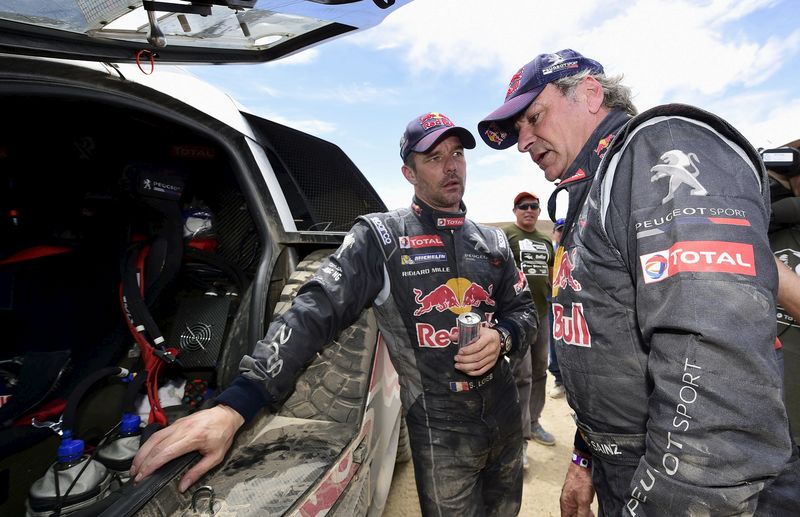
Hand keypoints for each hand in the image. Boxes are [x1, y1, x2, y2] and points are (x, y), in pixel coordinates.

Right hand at [130, 404, 244, 491]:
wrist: (226, 415)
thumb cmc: (222, 434)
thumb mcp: (215, 456)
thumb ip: (198, 471)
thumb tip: (183, 485)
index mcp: (193, 438)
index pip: (166, 452)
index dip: (152, 465)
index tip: (143, 475)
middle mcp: (182, 429)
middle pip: (156, 446)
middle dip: (143, 461)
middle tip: (135, 474)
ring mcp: (178, 424)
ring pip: (154, 438)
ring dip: (142, 452)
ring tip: (135, 466)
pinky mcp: (176, 423)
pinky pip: (159, 433)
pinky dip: (148, 444)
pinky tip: (145, 452)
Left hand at [452, 326, 500, 376]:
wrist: (498, 338)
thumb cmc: (486, 334)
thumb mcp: (477, 329)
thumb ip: (464, 333)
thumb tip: (452, 337)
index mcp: (489, 338)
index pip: (478, 346)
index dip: (468, 350)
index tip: (459, 351)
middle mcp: (492, 348)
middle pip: (477, 357)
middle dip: (464, 359)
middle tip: (456, 358)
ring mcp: (492, 357)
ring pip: (478, 365)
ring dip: (466, 367)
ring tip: (458, 365)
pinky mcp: (491, 364)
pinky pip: (481, 371)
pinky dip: (472, 372)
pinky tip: (465, 370)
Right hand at [560, 461, 595, 516]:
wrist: (583, 464)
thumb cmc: (581, 479)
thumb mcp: (583, 500)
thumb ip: (582, 513)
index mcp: (565, 504)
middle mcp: (567, 500)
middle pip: (572, 515)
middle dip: (580, 516)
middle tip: (590, 516)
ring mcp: (572, 496)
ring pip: (577, 510)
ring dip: (584, 513)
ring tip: (591, 513)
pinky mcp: (577, 492)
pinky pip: (580, 504)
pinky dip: (585, 508)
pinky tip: (590, 507)